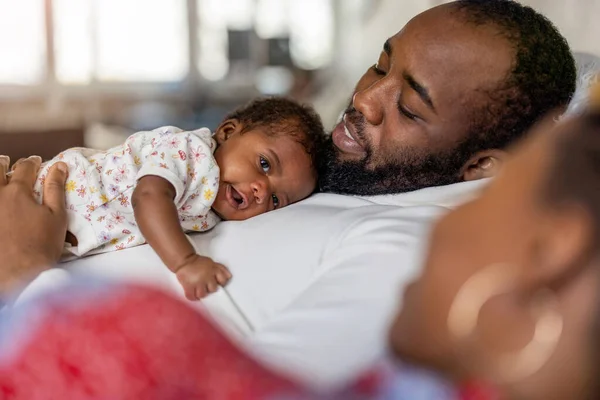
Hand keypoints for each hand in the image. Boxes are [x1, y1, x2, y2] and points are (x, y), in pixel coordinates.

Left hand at [0, 155, 67, 293]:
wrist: (18, 275)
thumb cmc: (42, 246)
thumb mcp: (56, 216)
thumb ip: (56, 188)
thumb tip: (59, 166)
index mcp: (18, 192)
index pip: (25, 169)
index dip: (32, 163)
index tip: (36, 162)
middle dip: (2, 164)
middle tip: (5, 161)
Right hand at [175, 255, 231, 300]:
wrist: (184, 260)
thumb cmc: (198, 262)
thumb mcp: (212, 263)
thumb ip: (221, 269)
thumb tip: (229, 277)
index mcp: (213, 270)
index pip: (223, 280)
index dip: (221, 283)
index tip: (217, 283)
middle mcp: (206, 276)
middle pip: (213, 289)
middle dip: (210, 288)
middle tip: (206, 286)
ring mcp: (197, 282)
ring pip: (203, 294)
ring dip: (201, 294)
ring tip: (199, 290)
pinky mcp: (188, 286)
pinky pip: (192, 296)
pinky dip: (193, 297)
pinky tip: (193, 294)